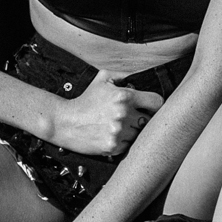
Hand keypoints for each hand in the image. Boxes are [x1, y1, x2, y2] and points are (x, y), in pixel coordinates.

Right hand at [48, 69, 163, 154]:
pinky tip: (111, 135)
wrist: (64, 121)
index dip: (153, 104)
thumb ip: (124, 75)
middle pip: (149, 120)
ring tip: (117, 126)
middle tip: (129, 118)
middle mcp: (124, 114)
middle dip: (141, 118)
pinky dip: (123, 142)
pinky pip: (128, 145)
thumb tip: (141, 75)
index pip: (157, 102)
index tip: (147, 107)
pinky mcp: (113, 146)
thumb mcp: (103, 78)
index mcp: (124, 96)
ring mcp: (119, 132)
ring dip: (132, 131)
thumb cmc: (85, 100)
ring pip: (139, 134)